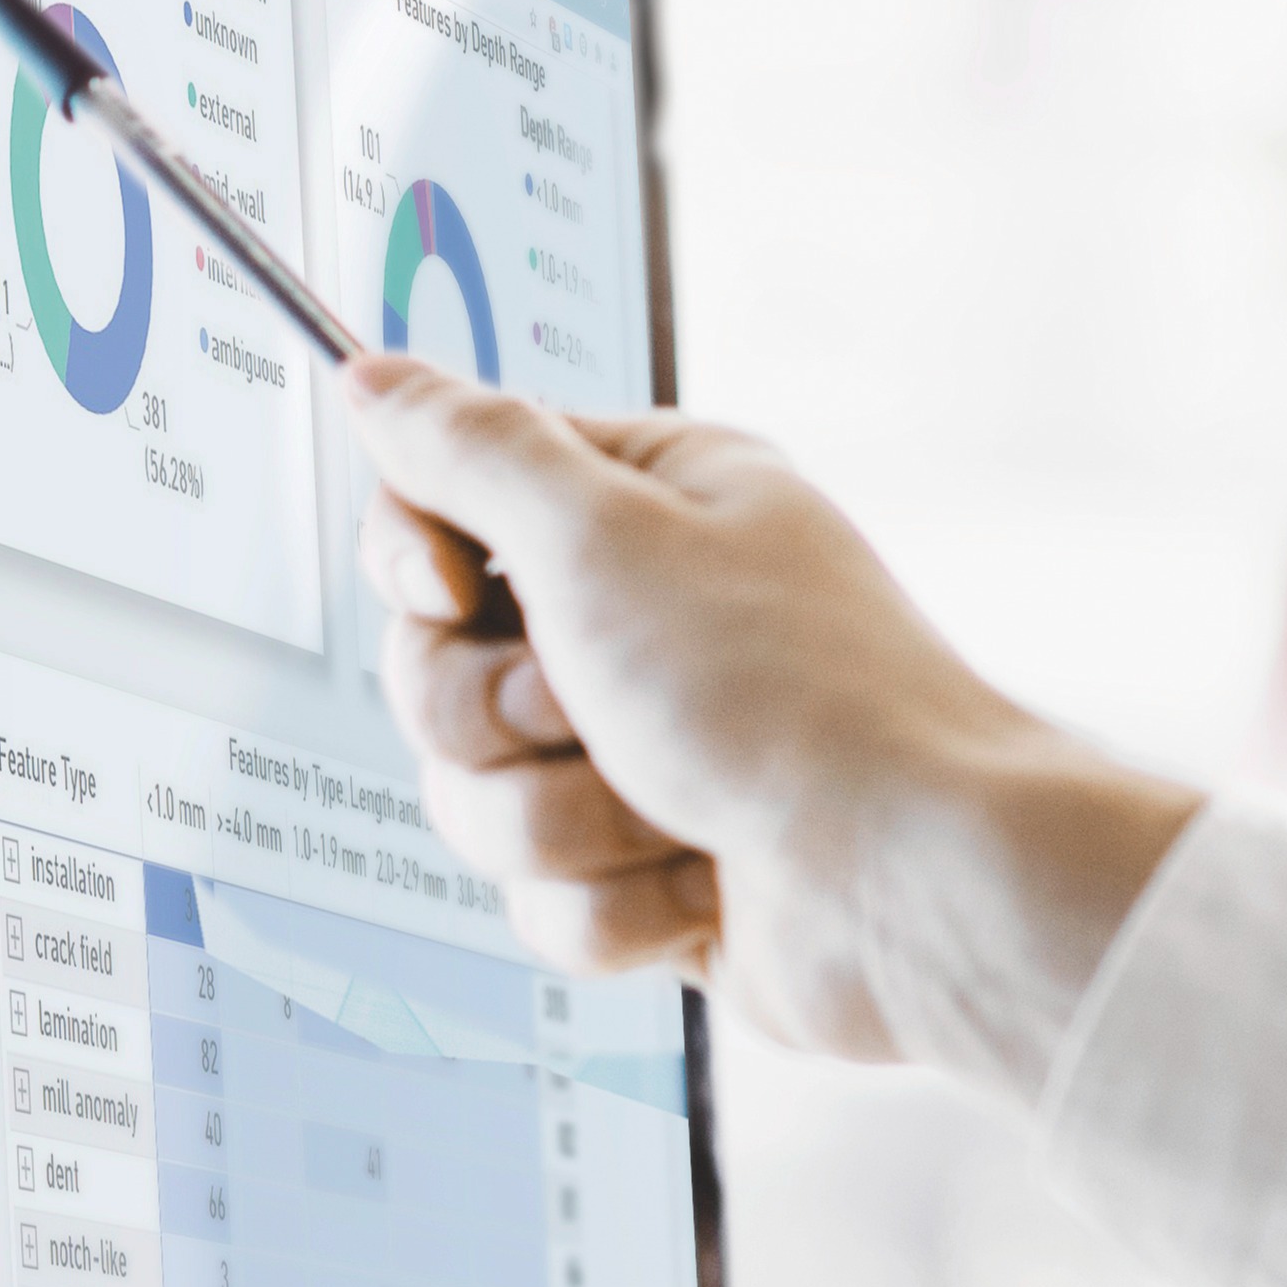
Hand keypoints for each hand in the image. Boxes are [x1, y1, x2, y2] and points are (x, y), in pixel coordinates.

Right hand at [345, 356, 1196, 1083]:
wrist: (909, 888)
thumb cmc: (789, 697)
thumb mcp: (603, 535)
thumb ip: (472, 452)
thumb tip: (377, 377)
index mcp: (651, 505)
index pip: (447, 503)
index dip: (418, 564)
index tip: (449, 593)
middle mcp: (650, 619)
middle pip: (439, 670)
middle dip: (495, 718)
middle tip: (584, 710)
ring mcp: (654, 754)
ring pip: (482, 799)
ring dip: (561, 822)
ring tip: (668, 810)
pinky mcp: (657, 874)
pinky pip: (547, 903)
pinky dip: (614, 909)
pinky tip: (699, 889)